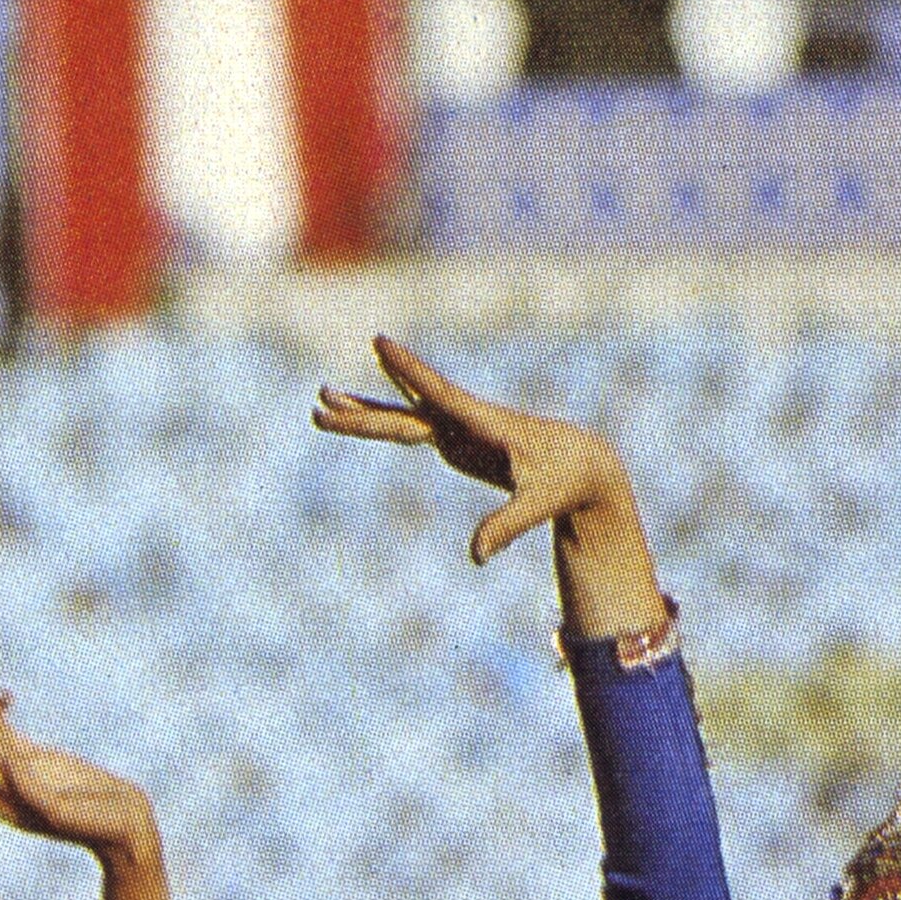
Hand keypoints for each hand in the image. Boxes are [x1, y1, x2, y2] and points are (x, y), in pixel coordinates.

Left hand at [0, 696, 154, 865]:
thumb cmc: (98, 825)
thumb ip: (28, 789)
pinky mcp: (35, 752)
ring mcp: (19, 767)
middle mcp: (6, 788)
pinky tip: (7, 696)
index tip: (0, 758)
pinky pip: (2, 728)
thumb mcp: (60, 812)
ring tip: (2, 699)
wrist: (129, 821)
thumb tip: (1, 756)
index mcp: (6, 810)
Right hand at [308, 335, 636, 567]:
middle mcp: (463, 419)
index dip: (410, 371)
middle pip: (405, 413)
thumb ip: (507, 527)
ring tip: (321, 400)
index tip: (380, 343)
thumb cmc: (563, 480)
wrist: (579, 463)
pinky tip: (351, 412)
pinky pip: (407, 427)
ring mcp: (454, 427)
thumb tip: (477, 556)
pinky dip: (379, 422)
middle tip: (322, 400)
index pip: (439, 393)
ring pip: (400, 416)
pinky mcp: (452, 439)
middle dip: (365, 411)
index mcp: (483, 423)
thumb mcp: (538, 505)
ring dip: (362, 411)